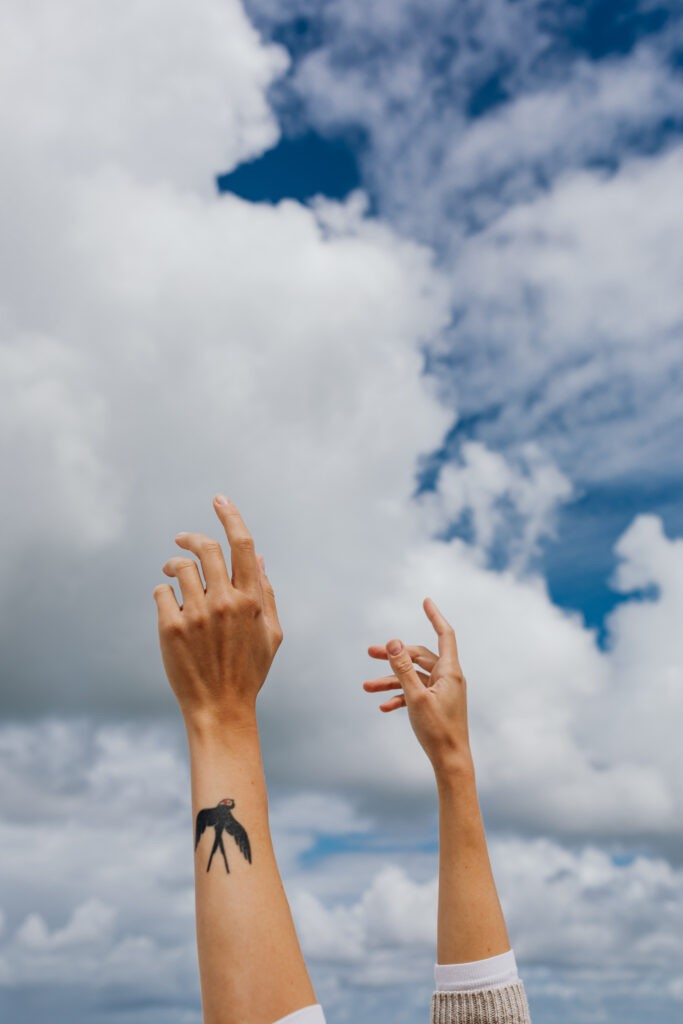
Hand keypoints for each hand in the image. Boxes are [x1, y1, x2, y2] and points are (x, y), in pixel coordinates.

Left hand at [153, 495, 282, 727]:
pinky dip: (163, 593)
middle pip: (206, 548)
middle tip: (182, 537)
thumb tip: (259, 558)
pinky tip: (169, 607)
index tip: (219, 498)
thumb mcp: (271, 633)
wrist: (220, 709)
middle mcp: (225, 602)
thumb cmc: (249, 671)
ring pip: (179, 567)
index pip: (242, 544)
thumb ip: (266, 593)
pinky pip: (161, 593)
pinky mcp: (171, 628)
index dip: (230, 515)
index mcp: (251, 600)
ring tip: (171, 574)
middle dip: (191, 536)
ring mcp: (197, 615)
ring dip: (173, 565)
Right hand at [363, 598, 471, 775]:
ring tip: (366, 687)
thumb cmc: (437, 731)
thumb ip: (403, 669)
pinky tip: (383, 706)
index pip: (444, 634)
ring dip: (390, 680)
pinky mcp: (435, 704)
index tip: (425, 601)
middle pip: (419, 656)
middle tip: (369, 652)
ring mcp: (441, 691)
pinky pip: (415, 693)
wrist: (451, 762)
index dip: (435, 616)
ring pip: (413, 676)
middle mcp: (447, 678)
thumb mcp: (415, 697)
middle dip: (394, 654)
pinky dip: (399, 696)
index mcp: (449, 671)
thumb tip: (394, 641)